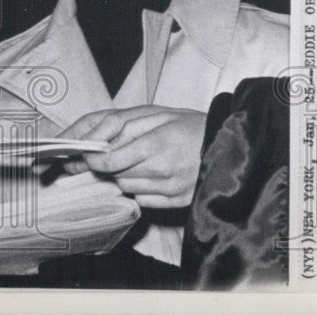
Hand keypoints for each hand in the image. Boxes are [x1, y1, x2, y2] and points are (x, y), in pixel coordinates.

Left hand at [55, 105, 206, 207]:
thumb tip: (96, 141)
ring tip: (138, 161)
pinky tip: (151, 175)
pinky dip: (140, 189)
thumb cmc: (189, 124)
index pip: (110, 162)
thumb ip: (124, 126)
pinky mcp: (178, 201)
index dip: (93, 160)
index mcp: (156, 144)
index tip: (87, 156)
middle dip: (108, 167)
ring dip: (124, 176)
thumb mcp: (156, 114)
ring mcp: (171, 189)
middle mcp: (163, 170)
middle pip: (116, 176)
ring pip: (128, 188)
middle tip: (110, 156)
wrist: (229, 143)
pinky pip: (144, 200)